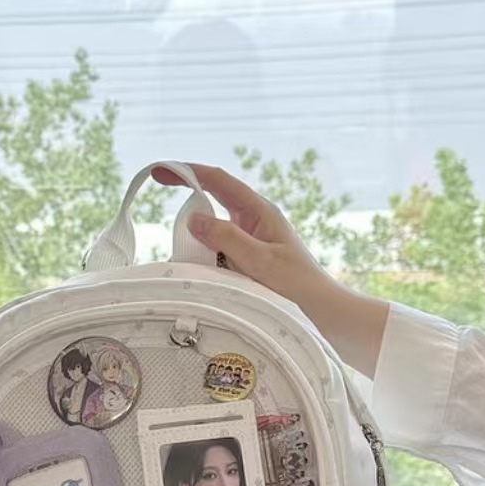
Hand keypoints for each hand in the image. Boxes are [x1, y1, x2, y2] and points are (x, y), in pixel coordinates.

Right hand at [151, 164, 388, 377]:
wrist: (325, 314)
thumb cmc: (298, 288)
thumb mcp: (260, 262)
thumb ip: (227, 238)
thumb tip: (193, 218)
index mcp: (259, 212)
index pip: (217, 180)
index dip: (187, 171)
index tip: (159, 172)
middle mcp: (254, 222)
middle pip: (212, 205)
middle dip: (189, 214)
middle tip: (173, 237)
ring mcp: (251, 242)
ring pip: (213, 234)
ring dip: (198, 245)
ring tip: (190, 266)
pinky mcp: (248, 262)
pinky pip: (219, 255)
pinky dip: (207, 262)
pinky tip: (203, 279)